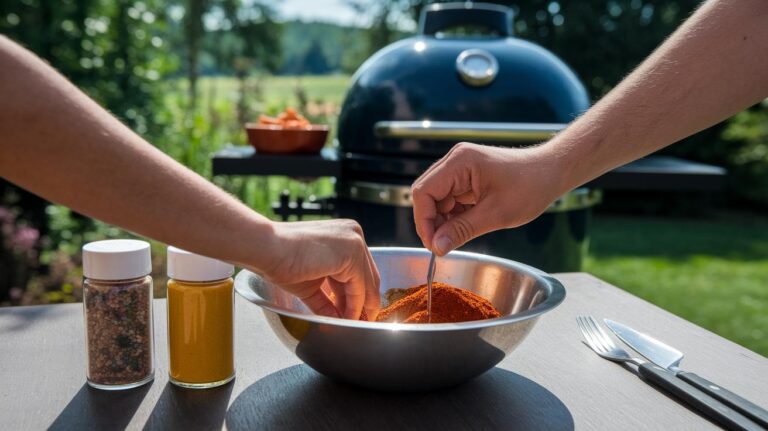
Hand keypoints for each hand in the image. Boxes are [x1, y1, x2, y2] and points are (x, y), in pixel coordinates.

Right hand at [256, 219, 380, 320]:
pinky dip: (355, 306)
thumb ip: (328, 299)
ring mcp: (354, 242)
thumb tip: (339, 318)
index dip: (360, 294)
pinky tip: (347, 319)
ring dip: (360, 308)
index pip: (360, 269)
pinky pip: (359, 287)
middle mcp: (354, 234)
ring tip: (353, 325)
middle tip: (360, 322)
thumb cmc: (281, 261)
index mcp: (345, 234)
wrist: (267, 249)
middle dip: (364, 303)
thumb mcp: (312, 283)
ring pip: (367, 283)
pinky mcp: (351, 254)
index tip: (356, 314)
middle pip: (368, 276)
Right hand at [411, 142, 565, 255]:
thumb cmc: (530, 186)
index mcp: (459, 162)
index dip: (424, 221)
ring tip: (457, 238)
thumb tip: (437, 247)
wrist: (552, 172)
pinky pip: (450, 200)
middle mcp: (455, 161)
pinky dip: (454, 217)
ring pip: (438, 200)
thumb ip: (462, 230)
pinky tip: (465, 228)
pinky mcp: (468, 178)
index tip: (434, 245)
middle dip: (432, 223)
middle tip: (442, 246)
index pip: (423, 192)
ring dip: (443, 221)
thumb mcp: (495, 214)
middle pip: (427, 195)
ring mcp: (460, 169)